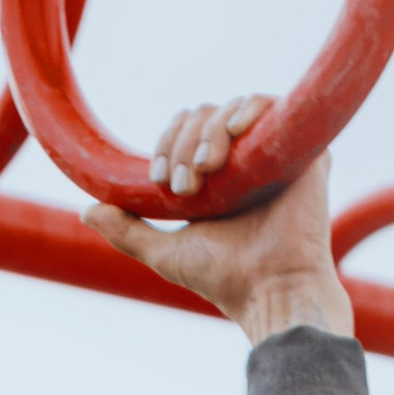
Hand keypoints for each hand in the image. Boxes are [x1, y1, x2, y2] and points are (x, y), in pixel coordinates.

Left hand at [84, 103, 353, 345]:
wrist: (270, 289)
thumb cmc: (224, 278)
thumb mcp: (165, 253)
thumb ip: (127, 231)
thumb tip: (88, 211)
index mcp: (218, 179)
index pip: (186, 133)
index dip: (168, 143)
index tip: (161, 179)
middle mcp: (245, 161)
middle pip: (204, 116)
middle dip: (185, 142)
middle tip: (186, 186)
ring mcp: (274, 154)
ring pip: (231, 108)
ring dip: (209, 133)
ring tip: (208, 170)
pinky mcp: (305, 149)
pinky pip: (273, 105)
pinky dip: (248, 110)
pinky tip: (235, 134)